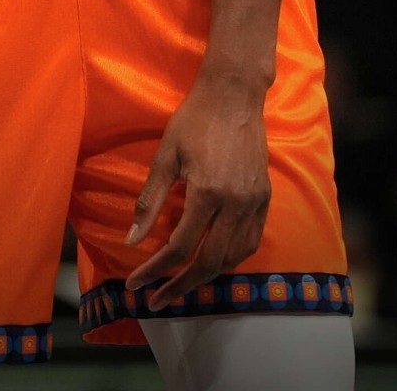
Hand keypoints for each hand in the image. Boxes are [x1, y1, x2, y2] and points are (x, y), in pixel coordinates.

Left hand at [124, 73, 270, 309]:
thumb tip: (132, 240)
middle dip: (181, 286)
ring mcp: (254, 202)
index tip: (135, 284)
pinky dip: (233, 258)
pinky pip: (252, 241)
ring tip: (183, 283)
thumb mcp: (165, 155)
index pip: (179, 247)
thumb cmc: (193, 119)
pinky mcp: (265, 197)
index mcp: (206, 192)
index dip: (155, 270)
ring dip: (208, 276)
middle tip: (157, 301)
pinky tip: (216, 261)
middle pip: (208, 261)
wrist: (234, 94)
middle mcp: (235, 203)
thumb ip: (150, 200)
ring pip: (234, 257)